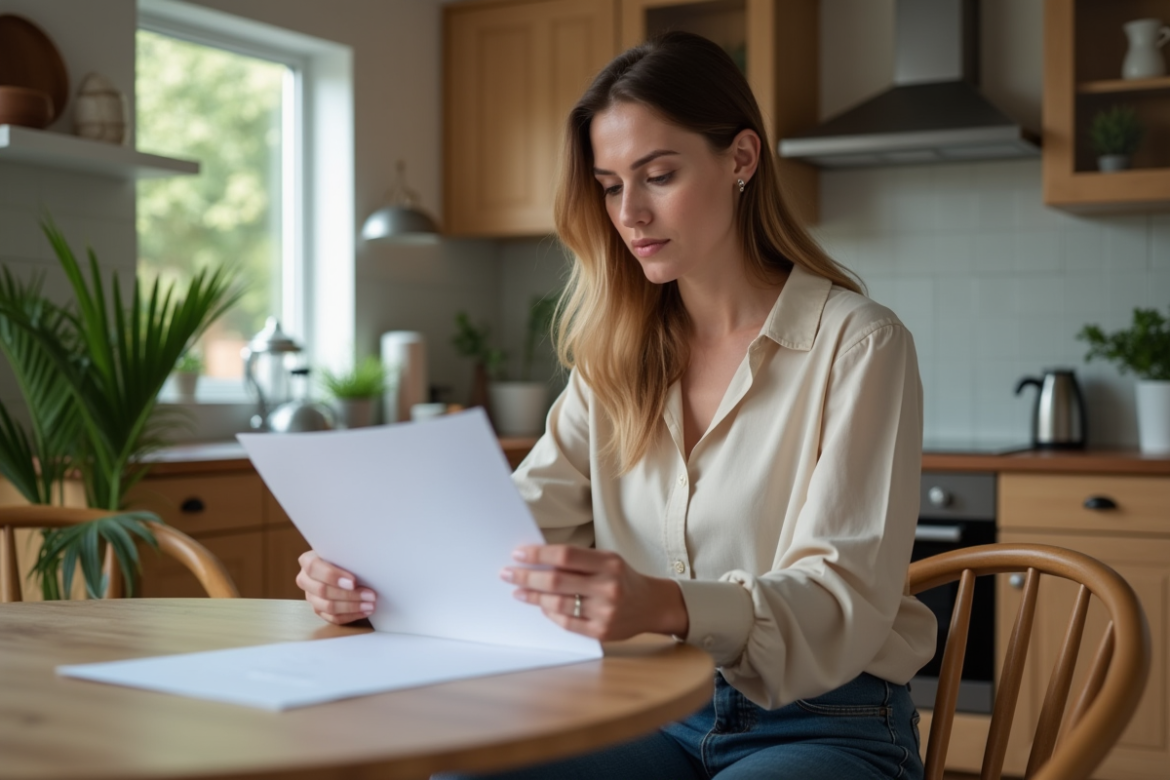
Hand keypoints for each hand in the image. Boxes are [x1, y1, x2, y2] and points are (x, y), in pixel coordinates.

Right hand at [296, 550, 375, 624]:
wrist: (342, 565)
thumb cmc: (344, 556)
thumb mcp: (343, 551)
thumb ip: (346, 556)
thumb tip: (364, 563)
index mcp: (307, 560)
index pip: (314, 568)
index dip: (333, 576)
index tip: (353, 582)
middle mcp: (305, 580)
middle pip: (322, 590)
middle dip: (349, 594)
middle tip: (370, 595)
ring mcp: (311, 597)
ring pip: (328, 607)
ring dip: (352, 607)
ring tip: (370, 604)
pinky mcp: (319, 610)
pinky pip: (333, 618)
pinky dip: (350, 615)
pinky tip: (364, 611)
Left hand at [501, 545, 688, 641]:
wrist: (652, 605)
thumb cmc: (623, 578)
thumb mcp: (607, 560)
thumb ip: (578, 560)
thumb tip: (537, 559)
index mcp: (609, 564)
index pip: (565, 556)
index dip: (538, 555)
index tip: (518, 554)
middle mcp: (608, 587)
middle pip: (556, 581)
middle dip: (526, 577)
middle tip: (508, 574)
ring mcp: (605, 612)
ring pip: (557, 604)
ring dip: (532, 597)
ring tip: (518, 591)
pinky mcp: (601, 632)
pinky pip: (566, 623)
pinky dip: (549, 613)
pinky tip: (540, 606)